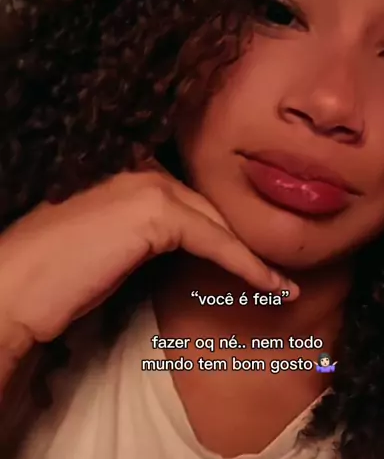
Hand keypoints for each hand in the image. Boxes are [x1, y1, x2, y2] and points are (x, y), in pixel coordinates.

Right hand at [0, 169, 297, 354]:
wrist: (16, 287)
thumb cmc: (58, 275)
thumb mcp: (115, 246)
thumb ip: (149, 234)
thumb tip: (188, 245)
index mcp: (132, 174)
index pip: (194, 201)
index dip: (226, 230)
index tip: (254, 257)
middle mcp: (143, 170)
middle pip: (211, 209)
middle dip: (244, 239)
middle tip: (277, 270)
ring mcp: (148, 186)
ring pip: (217, 222)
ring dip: (252, 255)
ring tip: (281, 283)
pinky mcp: (155, 211)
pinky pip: (215, 240)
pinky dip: (247, 265)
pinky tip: (272, 285)